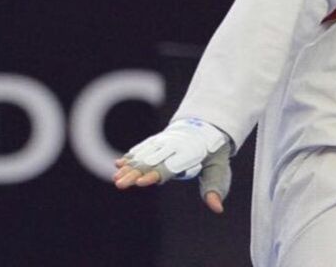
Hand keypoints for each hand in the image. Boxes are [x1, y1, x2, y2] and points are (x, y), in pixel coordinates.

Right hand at [113, 117, 232, 213]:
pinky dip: (130, 156)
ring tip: (116, 177)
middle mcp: (172, 148)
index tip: (141, 182)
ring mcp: (163, 143)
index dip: (155, 174)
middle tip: (119, 183)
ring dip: (129, 166)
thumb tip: (218, 209)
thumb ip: (215, 187)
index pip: (168, 167)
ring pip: (143, 156)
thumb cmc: (213, 152)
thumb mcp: (219, 168)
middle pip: (151, 163)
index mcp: (187, 155)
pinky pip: (142, 149)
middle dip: (134, 173)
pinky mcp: (157, 142)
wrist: (206, 125)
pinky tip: (118, 163)